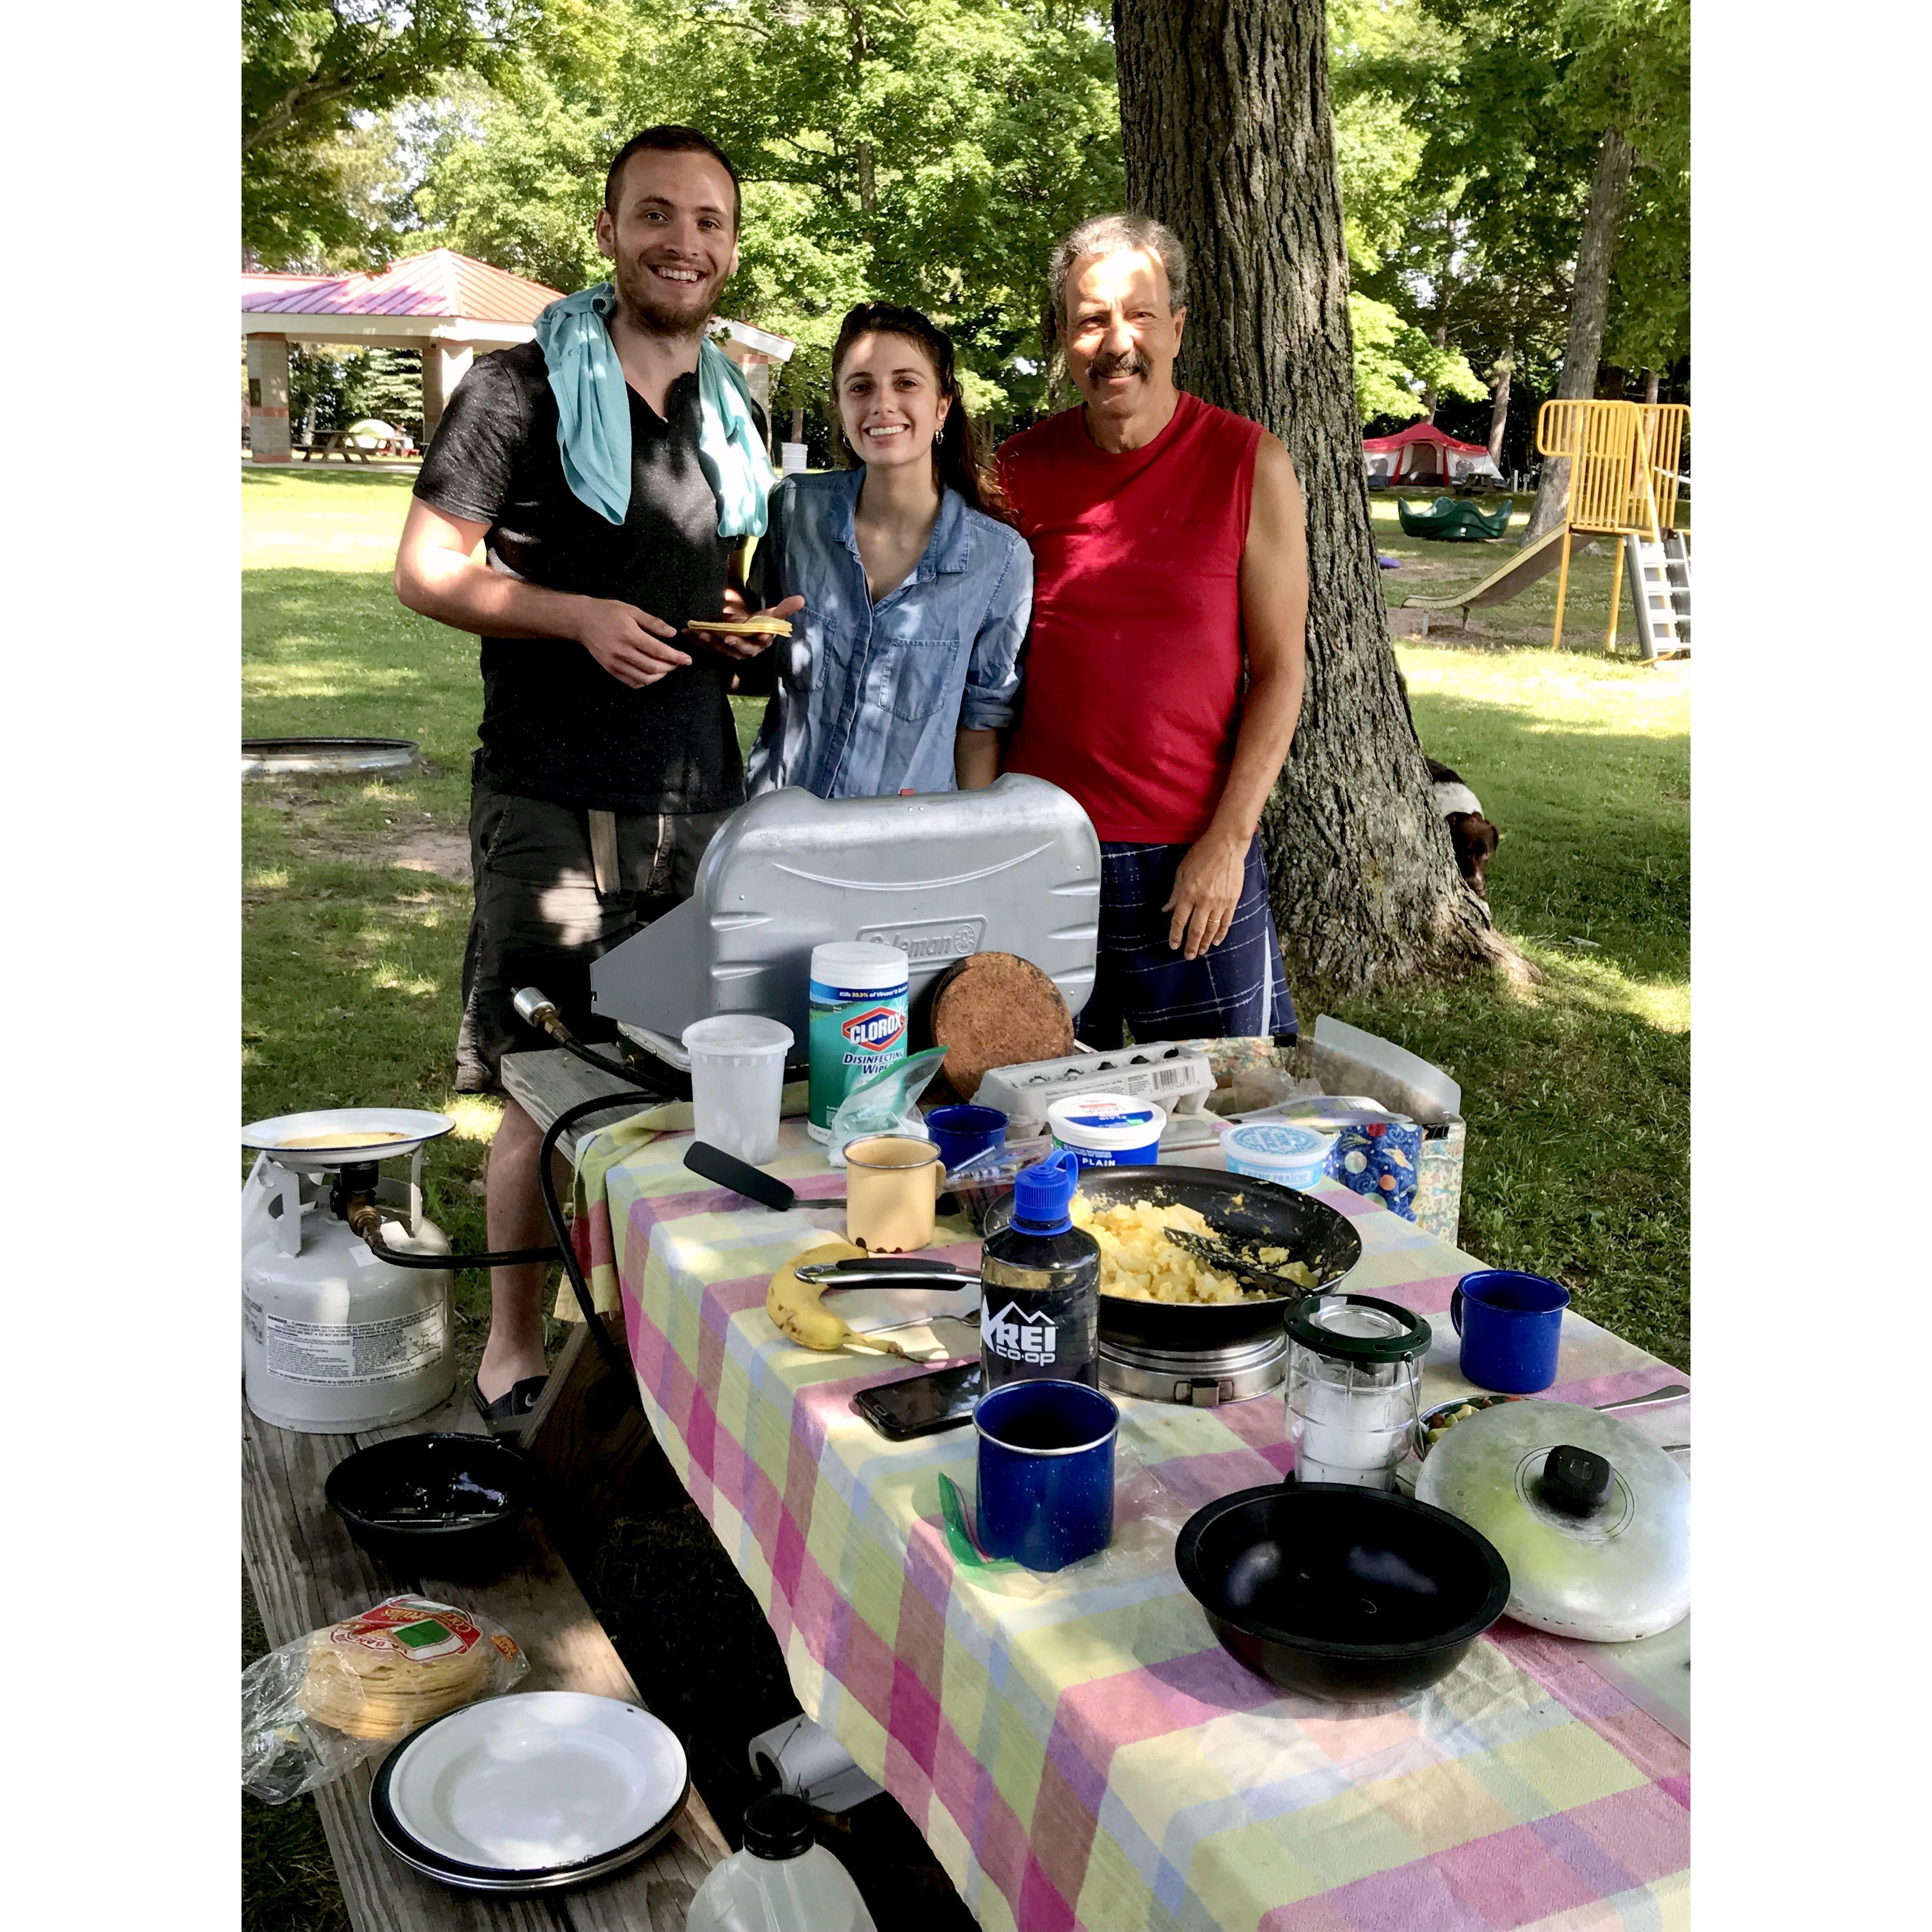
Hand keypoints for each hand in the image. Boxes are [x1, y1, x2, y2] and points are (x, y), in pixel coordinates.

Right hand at [574, 598, 690, 687]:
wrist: (582, 621)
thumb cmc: (608, 612)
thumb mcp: (632, 610)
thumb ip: (653, 623)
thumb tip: (672, 633)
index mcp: (630, 635)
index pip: (659, 651)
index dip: (676, 657)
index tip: (687, 659)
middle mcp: (623, 652)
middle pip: (654, 667)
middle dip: (670, 667)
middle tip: (678, 662)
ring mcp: (615, 663)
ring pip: (644, 678)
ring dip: (660, 676)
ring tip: (666, 668)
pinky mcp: (610, 670)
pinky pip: (632, 682)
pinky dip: (645, 681)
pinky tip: (652, 674)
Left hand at [690, 591, 805, 659]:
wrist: (748, 631)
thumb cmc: (761, 623)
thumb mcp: (772, 615)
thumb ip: (784, 609)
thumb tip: (801, 599)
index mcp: (760, 643)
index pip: (756, 643)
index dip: (749, 640)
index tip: (741, 634)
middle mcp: (745, 651)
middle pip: (737, 650)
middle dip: (727, 643)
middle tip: (719, 635)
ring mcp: (731, 652)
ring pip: (720, 649)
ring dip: (709, 642)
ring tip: (698, 631)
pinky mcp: (718, 650)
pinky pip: (707, 647)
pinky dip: (696, 640)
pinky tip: (687, 632)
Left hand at [1163, 832, 1248, 959]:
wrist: (1227, 845)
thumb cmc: (1201, 854)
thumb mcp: (1181, 871)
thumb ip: (1175, 893)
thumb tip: (1167, 910)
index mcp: (1188, 892)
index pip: (1179, 920)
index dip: (1175, 934)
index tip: (1173, 945)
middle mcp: (1204, 900)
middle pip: (1196, 928)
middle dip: (1191, 945)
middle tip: (1188, 956)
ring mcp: (1220, 901)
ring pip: (1211, 928)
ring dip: (1205, 942)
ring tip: (1201, 952)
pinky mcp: (1232, 900)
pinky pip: (1226, 921)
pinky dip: (1220, 933)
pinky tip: (1215, 941)